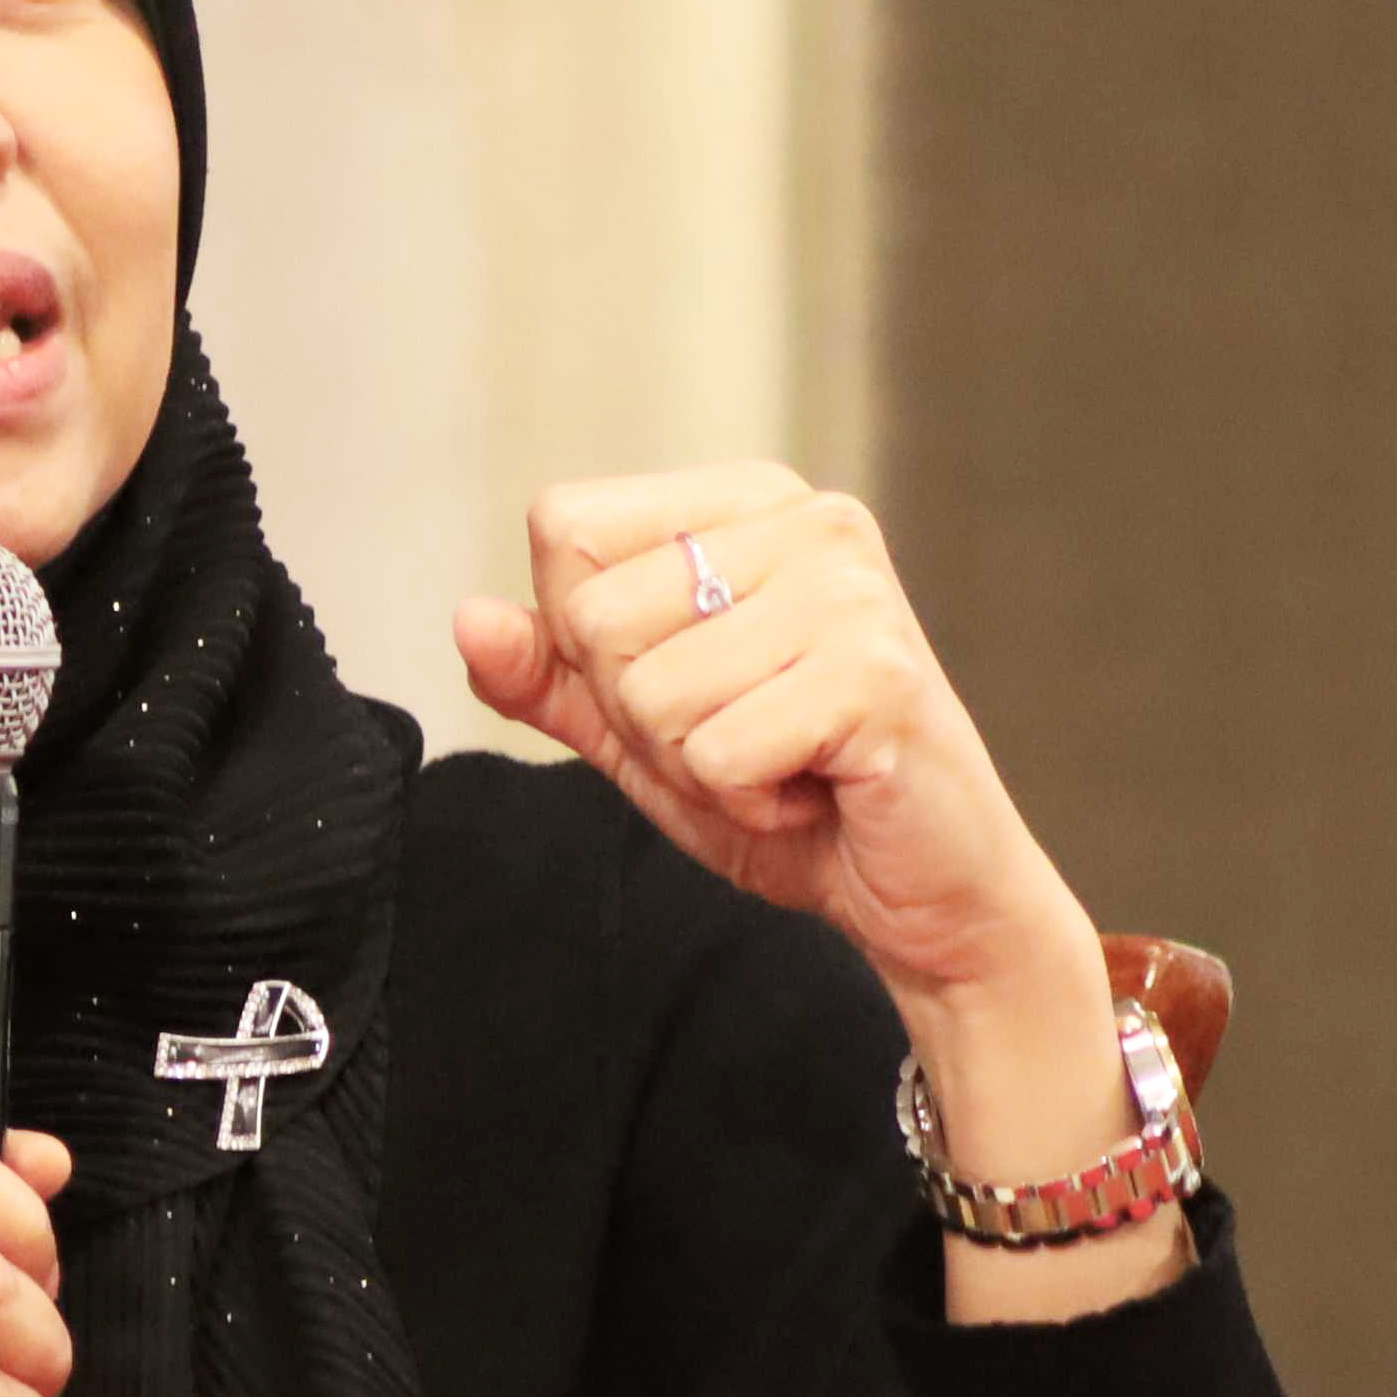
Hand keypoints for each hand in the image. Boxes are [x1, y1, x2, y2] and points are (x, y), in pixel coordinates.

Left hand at [452, 465, 1084, 1009]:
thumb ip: (550, 676)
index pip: (564, 529)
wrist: (926, 893)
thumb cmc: (793, 797)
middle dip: (642, 719)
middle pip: (594, 617)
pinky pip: (717, 753)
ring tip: (783, 763)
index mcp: (743, 503)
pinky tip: (814, 789)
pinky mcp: (873, 674)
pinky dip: (749, 802)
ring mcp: (847, 589)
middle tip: (741, 737)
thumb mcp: (641, 733)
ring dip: (699, 767)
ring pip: (650, 693)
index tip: (685, 685)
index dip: (585, 642)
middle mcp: (804, 519)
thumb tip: (469, 619)